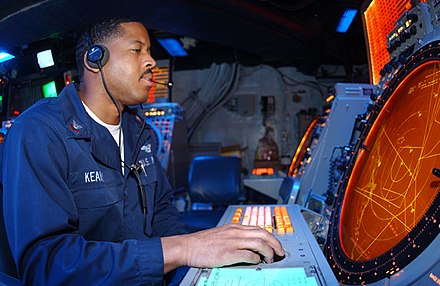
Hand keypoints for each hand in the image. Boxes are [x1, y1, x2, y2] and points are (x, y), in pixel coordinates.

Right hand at [161, 224, 283, 272]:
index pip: (259, 228)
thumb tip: (248, 245)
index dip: (270, 237)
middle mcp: (236, 232)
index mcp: (234, 227)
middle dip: (275, 244)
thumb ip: (235, 237)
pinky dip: (256, 259)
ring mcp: (233, 241)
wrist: (188, 246)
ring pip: (259, 243)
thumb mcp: (221, 234)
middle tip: (280, 253)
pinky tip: (256, 262)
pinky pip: (249, 255)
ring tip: (270, 259)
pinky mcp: (228, 253)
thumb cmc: (202, 243)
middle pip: (263, 233)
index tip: (275, 245)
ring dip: (268, 252)